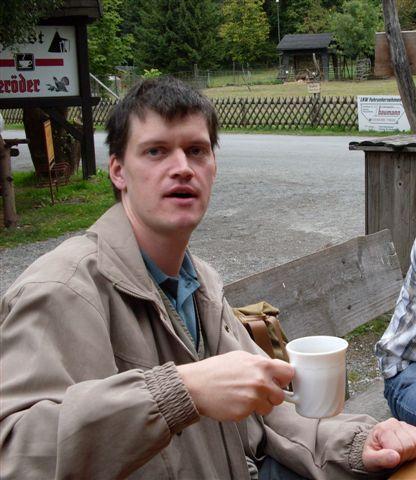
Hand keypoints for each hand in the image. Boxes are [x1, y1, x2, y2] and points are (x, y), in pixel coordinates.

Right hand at [177, 350, 293, 421]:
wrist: (196, 385)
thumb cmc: (215, 370)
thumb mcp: (239, 357)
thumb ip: (258, 363)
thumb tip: (272, 369)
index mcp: (261, 365)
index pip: (288, 373)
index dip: (283, 378)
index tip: (278, 381)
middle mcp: (260, 382)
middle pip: (281, 395)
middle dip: (271, 395)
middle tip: (256, 391)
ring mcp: (253, 398)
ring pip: (268, 408)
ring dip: (259, 405)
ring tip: (242, 396)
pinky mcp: (244, 412)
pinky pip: (253, 414)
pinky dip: (246, 411)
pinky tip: (234, 402)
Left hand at [362, 418, 415, 471]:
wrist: (374, 447)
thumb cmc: (372, 454)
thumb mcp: (370, 459)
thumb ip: (380, 458)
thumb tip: (395, 456)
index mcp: (382, 429)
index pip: (398, 448)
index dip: (396, 458)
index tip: (387, 457)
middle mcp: (393, 423)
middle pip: (409, 445)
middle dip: (404, 455)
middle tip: (394, 455)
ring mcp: (403, 424)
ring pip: (415, 442)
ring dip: (410, 451)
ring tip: (399, 451)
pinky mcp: (411, 428)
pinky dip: (414, 447)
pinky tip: (406, 448)